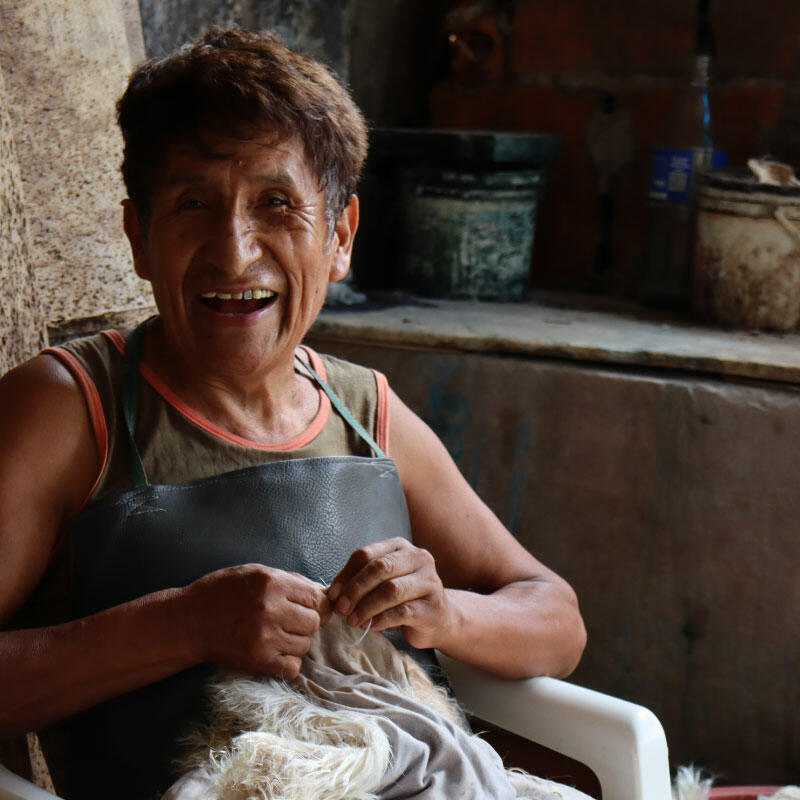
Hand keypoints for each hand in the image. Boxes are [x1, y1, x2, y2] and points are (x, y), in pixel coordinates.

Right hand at [182, 564, 330, 677]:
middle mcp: (271, 609)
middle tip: (287, 621)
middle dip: (304, 621)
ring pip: (304, 645)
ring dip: (294, 642)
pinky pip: (292, 667)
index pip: (315, 597)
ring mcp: (265, 637)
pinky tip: (274, 652)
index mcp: (272, 584)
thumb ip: (288, 580)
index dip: (316, 604)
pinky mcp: (257, 661)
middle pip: (313, 622)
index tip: (310, 608)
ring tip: (275, 635)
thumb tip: (320, 593)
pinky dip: (287, 662)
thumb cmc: (221, 592)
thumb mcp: (253, 573)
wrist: (187, 621)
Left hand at [327, 538, 452, 649]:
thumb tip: (334, 594)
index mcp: (400, 547)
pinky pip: (402, 612)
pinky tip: (371, 626)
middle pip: (379, 568)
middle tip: (341, 609)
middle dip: (355, 590)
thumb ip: (361, 582)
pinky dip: (381, 619)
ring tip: (353, 620)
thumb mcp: (382, 583)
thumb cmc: (404, 598)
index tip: (333, 594)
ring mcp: (429, 581)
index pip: (366, 554)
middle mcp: (418, 558)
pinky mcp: (433, 606)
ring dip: (366, 607)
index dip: (346, 574)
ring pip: (391, 590)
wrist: (439, 619)